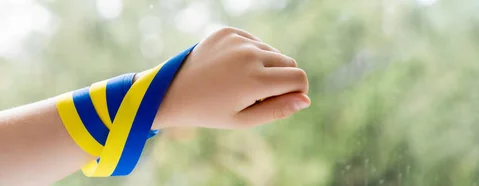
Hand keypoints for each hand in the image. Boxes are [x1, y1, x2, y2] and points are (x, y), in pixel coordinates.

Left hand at [148, 27, 309, 128]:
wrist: (172, 92)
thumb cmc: (210, 111)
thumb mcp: (244, 119)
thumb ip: (278, 110)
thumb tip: (305, 99)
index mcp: (255, 81)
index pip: (299, 78)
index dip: (297, 91)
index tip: (284, 99)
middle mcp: (249, 55)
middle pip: (289, 62)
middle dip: (281, 79)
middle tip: (256, 94)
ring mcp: (238, 40)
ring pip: (272, 51)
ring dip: (265, 66)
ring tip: (241, 81)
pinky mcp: (228, 32)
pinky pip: (254, 42)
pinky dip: (250, 54)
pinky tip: (231, 68)